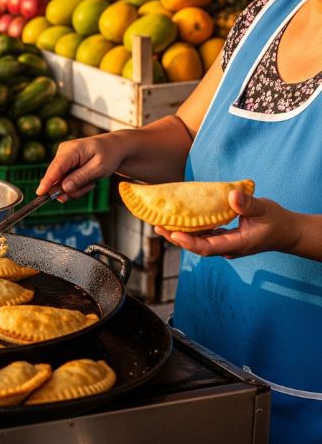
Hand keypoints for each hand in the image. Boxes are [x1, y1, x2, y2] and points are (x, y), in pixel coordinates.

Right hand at [35, 133, 126, 198]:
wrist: (114, 147)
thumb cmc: (109, 154)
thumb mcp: (99, 168)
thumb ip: (81, 177)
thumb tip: (64, 187)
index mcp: (72, 150)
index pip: (56, 168)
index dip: (47, 182)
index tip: (40, 193)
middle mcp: (63, 153)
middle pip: (57, 178)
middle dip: (70, 189)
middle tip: (88, 187)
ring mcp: (63, 159)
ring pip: (61, 183)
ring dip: (76, 188)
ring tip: (91, 182)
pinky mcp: (65, 165)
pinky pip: (65, 181)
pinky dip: (76, 185)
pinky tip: (87, 181)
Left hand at [154, 191, 298, 258]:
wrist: (286, 232)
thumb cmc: (277, 221)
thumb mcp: (265, 209)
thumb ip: (248, 204)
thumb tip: (232, 195)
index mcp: (237, 244)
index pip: (209, 247)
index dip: (190, 242)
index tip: (174, 233)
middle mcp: (227, 248)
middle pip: (198, 246)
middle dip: (177, 237)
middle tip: (158, 225)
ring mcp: (224, 245)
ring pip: (198, 242)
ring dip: (180, 234)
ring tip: (161, 223)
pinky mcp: (223, 239)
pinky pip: (203, 237)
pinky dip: (191, 230)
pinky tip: (178, 222)